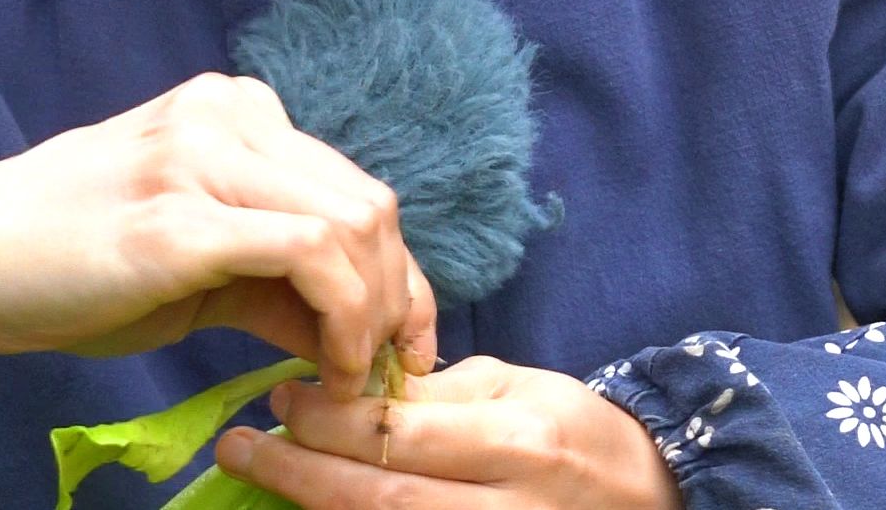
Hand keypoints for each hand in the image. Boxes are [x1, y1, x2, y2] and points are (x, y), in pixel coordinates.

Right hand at [0, 71, 438, 397]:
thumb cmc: (64, 259)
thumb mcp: (186, 256)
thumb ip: (270, 274)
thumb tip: (359, 332)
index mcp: (231, 110)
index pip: (354, 188)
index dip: (397, 274)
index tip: (400, 348)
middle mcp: (226, 114)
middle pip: (370, 203)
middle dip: (398, 300)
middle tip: (385, 377)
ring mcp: (201, 157)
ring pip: (355, 223)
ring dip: (375, 316)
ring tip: (349, 381)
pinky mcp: (180, 217)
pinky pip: (311, 254)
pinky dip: (343, 320)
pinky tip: (324, 369)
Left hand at [214, 355, 682, 508]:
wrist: (646, 496)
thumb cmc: (573, 431)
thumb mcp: (513, 388)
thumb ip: (434, 395)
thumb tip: (349, 392)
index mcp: (516, 442)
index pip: (398, 433)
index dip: (328, 419)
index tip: (280, 395)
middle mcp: (505, 509)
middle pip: (378, 500)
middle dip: (298, 473)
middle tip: (239, 445)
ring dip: (315, 507)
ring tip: (262, 475)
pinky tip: (311, 508)